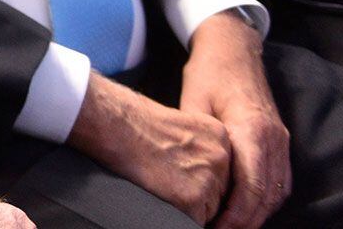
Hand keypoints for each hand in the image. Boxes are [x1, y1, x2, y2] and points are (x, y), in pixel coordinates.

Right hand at [66, 73, 229, 223]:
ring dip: (192, 205)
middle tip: (173, 182)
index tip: (188, 178)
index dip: (205, 178)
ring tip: (165, 186)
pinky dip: (180, 215)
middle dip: (201, 193)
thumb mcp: (182, 126)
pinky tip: (163, 195)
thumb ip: (200, 147)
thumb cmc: (137, 123)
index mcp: (220, 136)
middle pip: (221, 191)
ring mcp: (209, 178)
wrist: (117, 125)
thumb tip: (200, 170)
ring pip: (210, 209)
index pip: (224, 171)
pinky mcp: (192, 198)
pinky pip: (195, 221)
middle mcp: (221, 157)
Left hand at [181, 13, 290, 228]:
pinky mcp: (281, 141)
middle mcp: (273, 139)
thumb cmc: (209, 74)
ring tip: (231, 227)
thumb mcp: (192, 103)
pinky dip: (266, 200)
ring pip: (277, 191)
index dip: (236, 215)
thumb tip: (188, 176)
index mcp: (252, 130)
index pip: (252, 186)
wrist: (234, 49)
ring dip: (257, 214)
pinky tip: (247, 210)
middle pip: (267, 195)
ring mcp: (281, 141)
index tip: (216, 228)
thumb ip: (197, 139)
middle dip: (246, 221)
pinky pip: (280, 180)